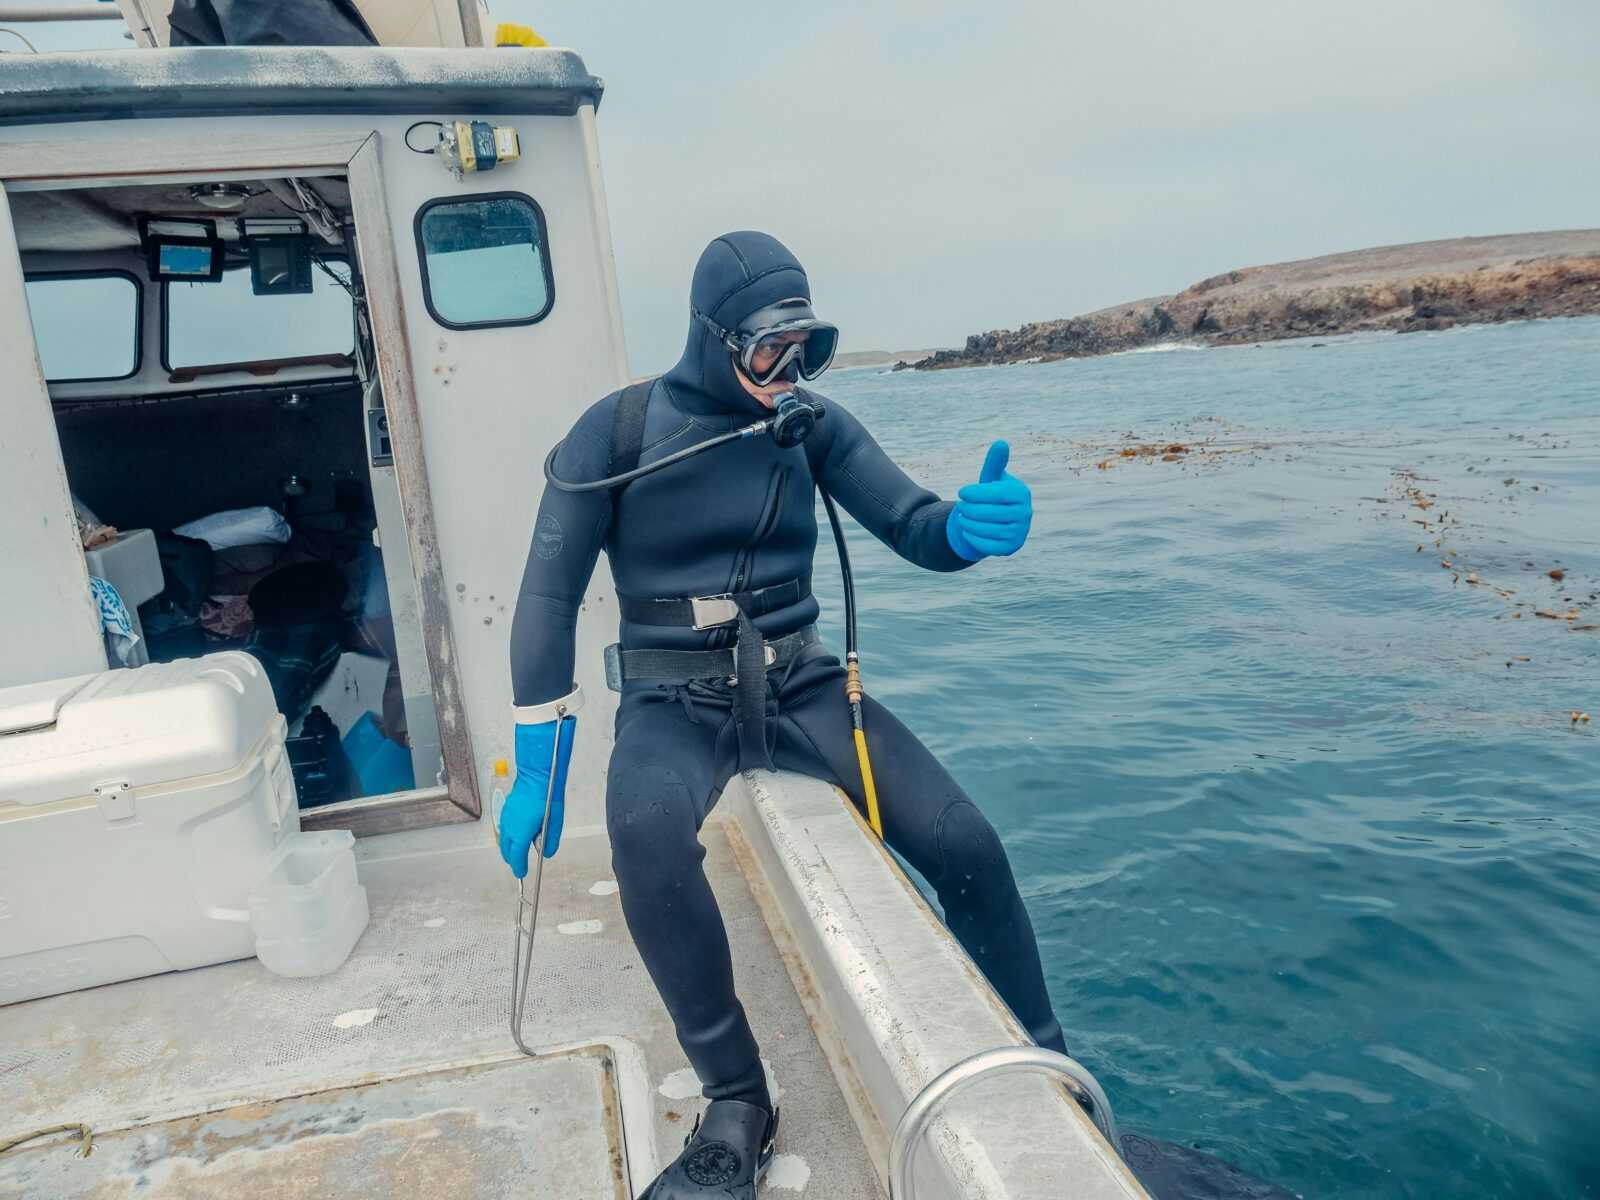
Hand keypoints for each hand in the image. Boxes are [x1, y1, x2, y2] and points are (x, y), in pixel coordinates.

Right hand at [499, 716, 577, 876]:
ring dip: (509, 848)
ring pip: (503, 839)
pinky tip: (516, 835)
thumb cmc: (547, 797)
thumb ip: (550, 840)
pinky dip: (508, 837)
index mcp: (521, 833)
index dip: (519, 867)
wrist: (536, 776)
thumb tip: (546, 853)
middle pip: (507, 850)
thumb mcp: (555, 822)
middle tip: (519, 865)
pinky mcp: (506, 811)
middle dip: (512, 859)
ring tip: (516, 852)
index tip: (521, 873)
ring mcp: (506, 819)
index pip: (517, 856)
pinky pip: (504, 829)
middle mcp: (510, 828)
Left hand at [946, 440, 1031, 560]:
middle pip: (990, 513)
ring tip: (962, 517)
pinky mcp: (1011, 548)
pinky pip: (988, 545)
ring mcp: (1020, 532)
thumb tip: (1000, 443)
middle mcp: (1025, 513)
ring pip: (987, 529)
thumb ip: (995, 463)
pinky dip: (973, 537)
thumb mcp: (992, 479)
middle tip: (960, 506)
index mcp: (1021, 493)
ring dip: (969, 523)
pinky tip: (968, 530)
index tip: (961, 492)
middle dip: (969, 509)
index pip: (998, 494)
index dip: (977, 493)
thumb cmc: (993, 495)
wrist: (999, 521)